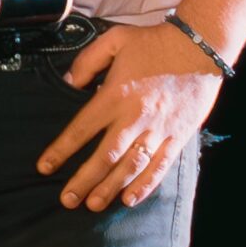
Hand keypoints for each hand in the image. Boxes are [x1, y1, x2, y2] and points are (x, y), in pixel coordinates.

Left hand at [37, 21, 225, 211]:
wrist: (201, 46)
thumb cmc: (153, 42)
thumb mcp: (113, 41)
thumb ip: (85, 62)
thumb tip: (66, 82)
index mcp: (115, 95)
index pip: (81, 129)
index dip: (61, 150)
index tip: (45, 167)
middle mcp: (135, 117)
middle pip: (105, 156)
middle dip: (84, 180)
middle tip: (66, 200)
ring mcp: (159, 129)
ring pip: (132, 166)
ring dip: (111, 188)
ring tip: (93, 204)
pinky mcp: (178, 136)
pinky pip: (161, 165)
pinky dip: (146, 185)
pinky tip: (130, 199)